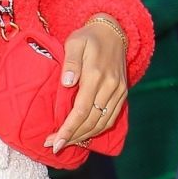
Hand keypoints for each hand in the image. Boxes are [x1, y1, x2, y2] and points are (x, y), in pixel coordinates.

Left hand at [45, 19, 127, 155]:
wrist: (114, 32)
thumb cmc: (88, 38)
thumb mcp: (74, 42)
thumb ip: (70, 62)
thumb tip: (67, 82)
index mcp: (95, 75)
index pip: (81, 110)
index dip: (67, 130)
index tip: (54, 142)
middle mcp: (110, 86)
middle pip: (90, 121)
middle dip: (71, 137)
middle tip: (54, 146)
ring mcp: (118, 92)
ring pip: (101, 124)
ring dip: (83, 137)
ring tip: (66, 143)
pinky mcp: (123, 94)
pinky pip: (110, 119)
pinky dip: (97, 130)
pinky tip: (83, 134)